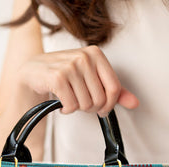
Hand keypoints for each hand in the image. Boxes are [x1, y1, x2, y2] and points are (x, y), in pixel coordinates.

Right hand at [17, 45, 138, 116]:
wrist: (34, 72)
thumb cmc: (64, 75)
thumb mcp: (91, 78)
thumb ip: (114, 91)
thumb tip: (135, 103)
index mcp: (96, 54)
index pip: (114, 88)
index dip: (109, 105)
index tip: (102, 109)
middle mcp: (84, 57)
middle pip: (100, 99)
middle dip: (91, 108)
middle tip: (80, 103)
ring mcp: (70, 66)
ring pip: (86, 104)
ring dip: (77, 108)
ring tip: (70, 100)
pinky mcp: (57, 78)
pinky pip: (72, 106)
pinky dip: (66, 109)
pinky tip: (61, 102)